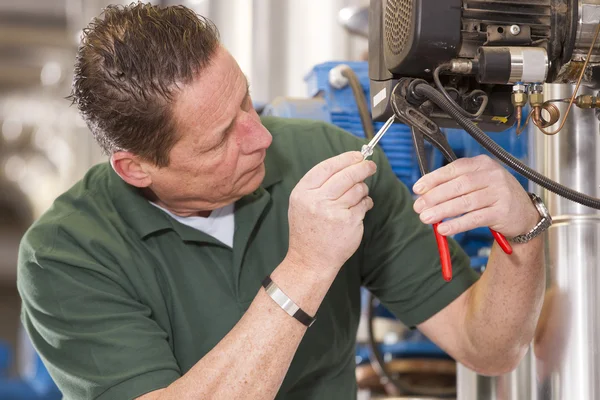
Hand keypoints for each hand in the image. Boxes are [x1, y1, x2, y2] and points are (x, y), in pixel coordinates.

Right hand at [286, 151, 375, 275]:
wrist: (310, 259)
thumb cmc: (308, 229)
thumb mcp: (302, 202)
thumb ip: (319, 184)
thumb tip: (347, 163)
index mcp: (303, 192)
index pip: (327, 167)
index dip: (345, 158)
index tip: (358, 155)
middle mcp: (317, 200)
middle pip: (346, 175)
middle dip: (362, 167)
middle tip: (371, 166)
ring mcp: (334, 211)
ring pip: (358, 189)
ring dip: (363, 189)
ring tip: (359, 195)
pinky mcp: (349, 222)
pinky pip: (364, 204)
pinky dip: (366, 203)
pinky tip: (361, 207)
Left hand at [412, 154, 537, 237]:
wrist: (525, 214)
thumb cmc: (495, 196)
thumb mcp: (479, 183)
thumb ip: (456, 184)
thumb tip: (425, 193)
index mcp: (483, 164)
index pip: (454, 168)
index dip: (433, 178)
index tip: (417, 188)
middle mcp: (493, 175)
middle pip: (458, 185)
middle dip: (434, 196)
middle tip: (418, 206)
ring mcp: (499, 193)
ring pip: (465, 202)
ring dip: (442, 211)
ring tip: (426, 218)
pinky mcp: (502, 212)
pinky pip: (475, 219)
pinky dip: (457, 224)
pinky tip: (444, 229)